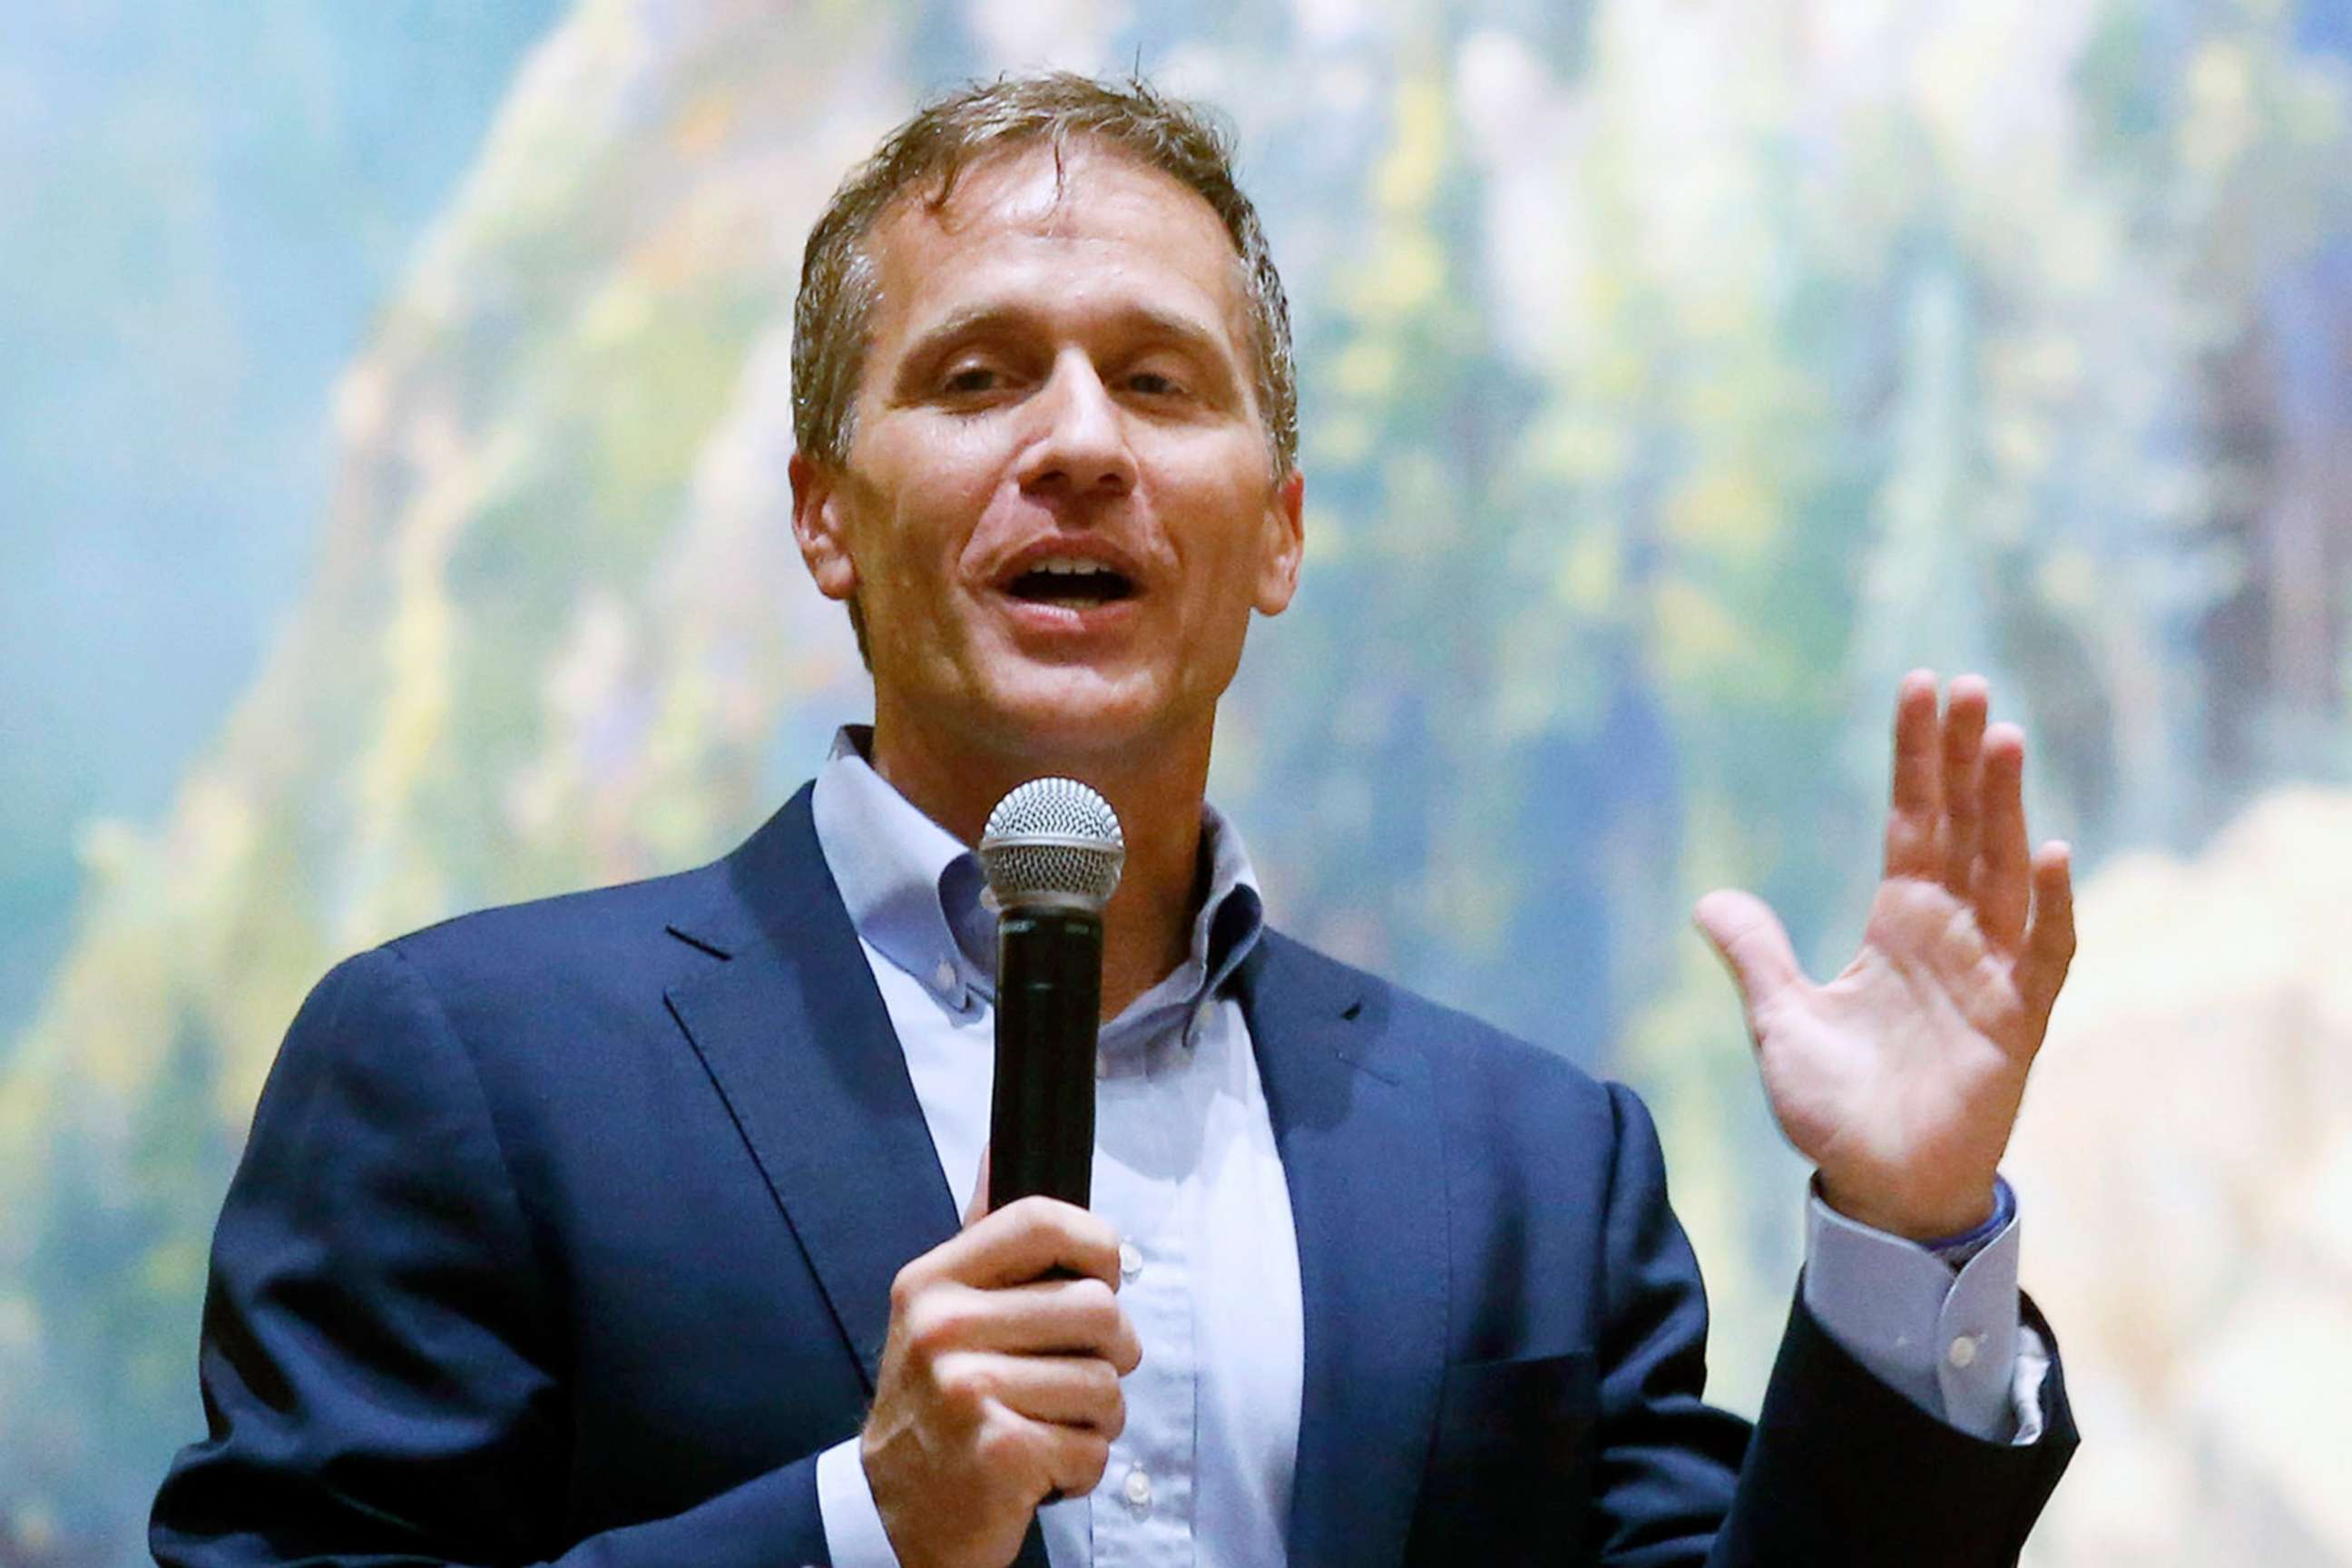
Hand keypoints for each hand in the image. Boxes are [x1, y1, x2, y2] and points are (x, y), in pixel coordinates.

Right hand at [862, 1186, 1141, 1567]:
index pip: (1041, 1219)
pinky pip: (1092, 1447)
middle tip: (1079, 1377)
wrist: (892, 1512)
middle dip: (1113, 1352)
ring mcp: (967, 1389)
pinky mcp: (999, 1451)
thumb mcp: (940, 1311)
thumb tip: (996, 1149)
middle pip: (1096, 1307)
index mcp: (934, 1281)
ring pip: (1105, 1384)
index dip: (1096, 1246)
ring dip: (1097, 1419)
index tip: (1098, 1281)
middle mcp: (942, 1327)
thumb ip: (982, 1237)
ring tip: (1052, 1425)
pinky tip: (1039, 1468)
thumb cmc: (936, 1404)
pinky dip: (1080, 1468)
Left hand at [1693, 672, 2076, 1239]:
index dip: (1916, 757)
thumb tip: (1708, 899)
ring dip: (2006, 809)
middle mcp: (1950, 936)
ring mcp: (1989, 975)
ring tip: (2002, 738)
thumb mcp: (1780, 1022)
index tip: (1921, 687)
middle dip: (1966, 759)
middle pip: (1963, 829)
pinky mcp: (2016, 1024)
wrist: (1876, 1189)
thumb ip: (1755, 956)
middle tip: (1969, 684)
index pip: (1913, 821)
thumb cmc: (1835, 1109)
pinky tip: (2051, 855)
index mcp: (1898, 925)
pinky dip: (2050, 908)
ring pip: (2005, 873)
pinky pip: (2042, 955)